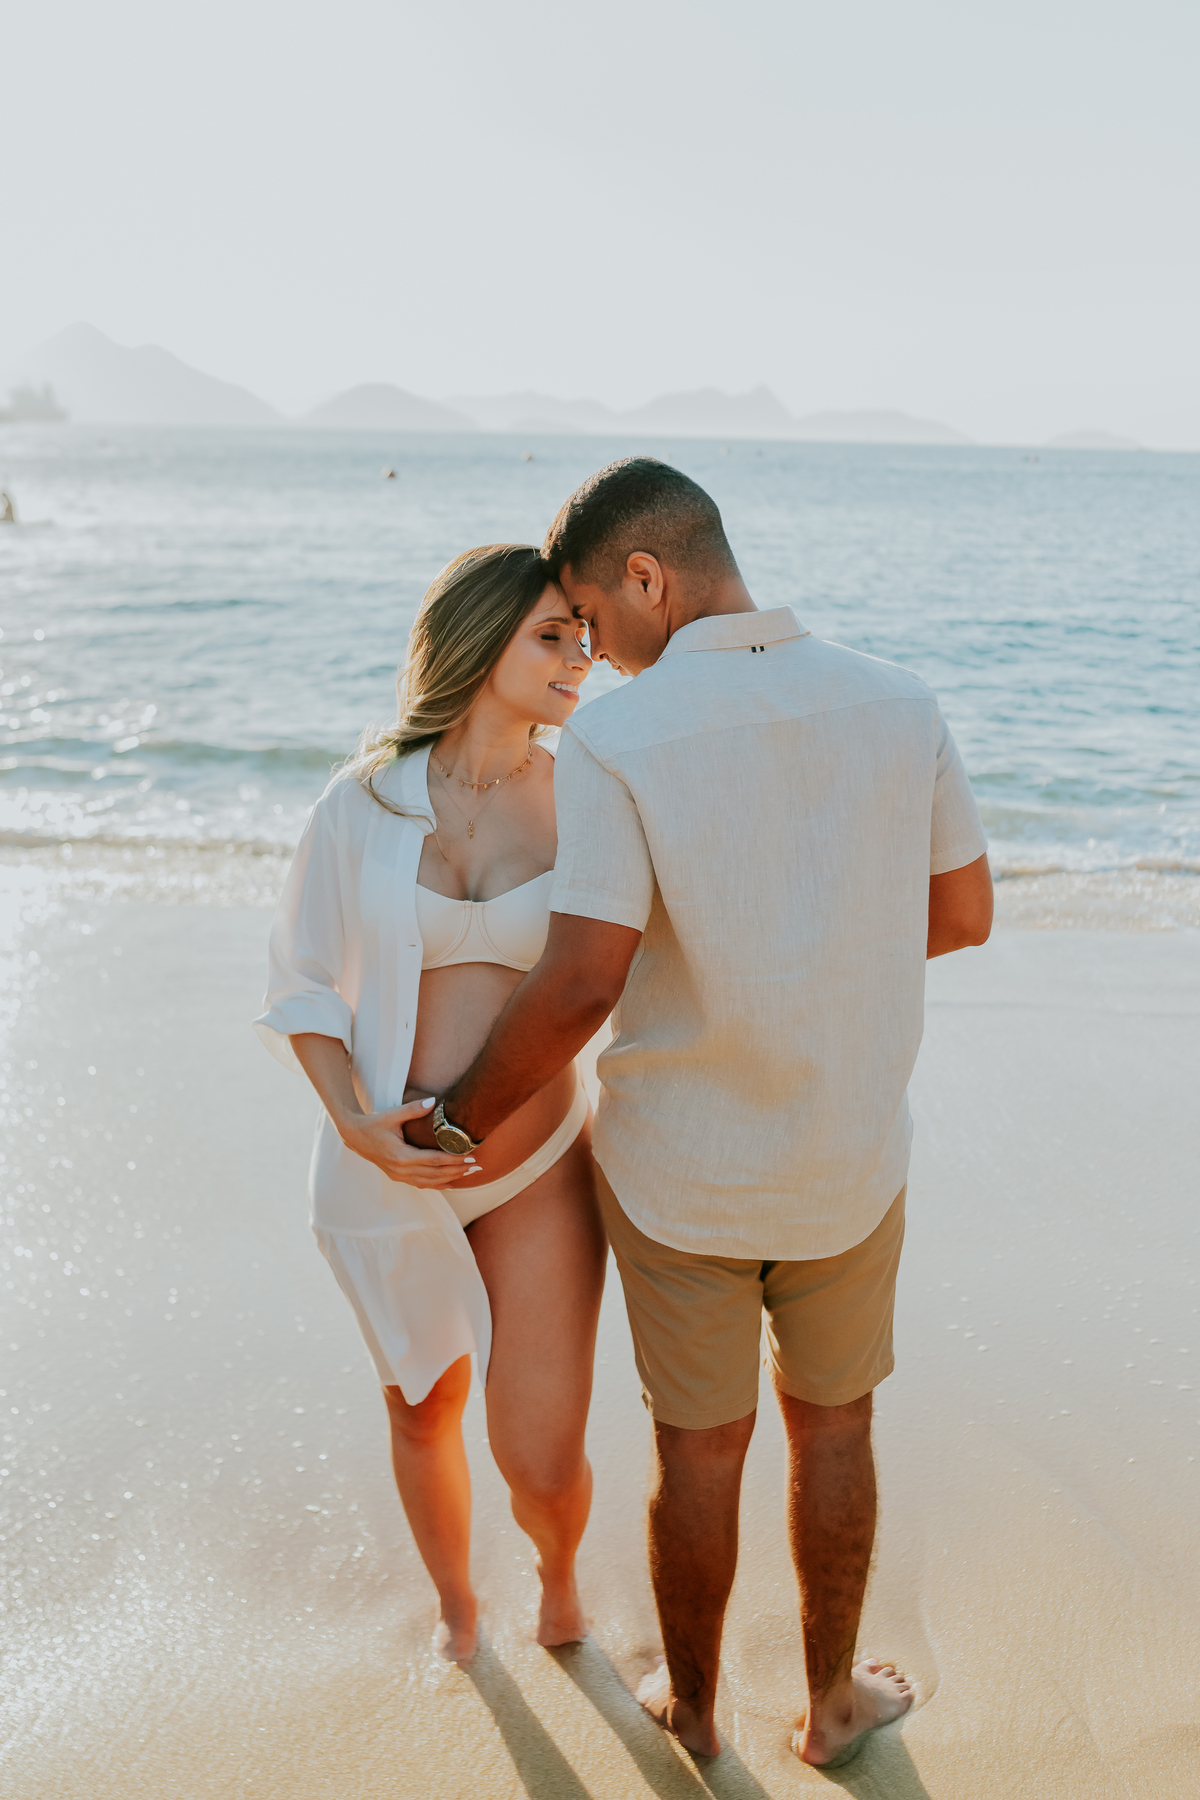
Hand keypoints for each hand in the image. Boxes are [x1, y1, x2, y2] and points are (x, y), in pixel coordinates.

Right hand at [336, 1096, 478, 1188]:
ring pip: (430, 1182)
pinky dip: (438, 1185)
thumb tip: (433, 1102)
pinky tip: (452, 1183)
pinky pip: (422, 1184)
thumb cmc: (374, 1123)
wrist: (355, 1136)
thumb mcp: (392, 1114)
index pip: (434, 1160)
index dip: (454, 1160)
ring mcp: (399, 1176)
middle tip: (478, 1167)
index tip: (471, 1157)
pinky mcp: (398, 1177)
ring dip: (451, 1179)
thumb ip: (413, 1109)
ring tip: (470, 1175)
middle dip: (458, 1171)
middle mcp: (400, 1170)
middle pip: (435, 1174)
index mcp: (401, 1155)